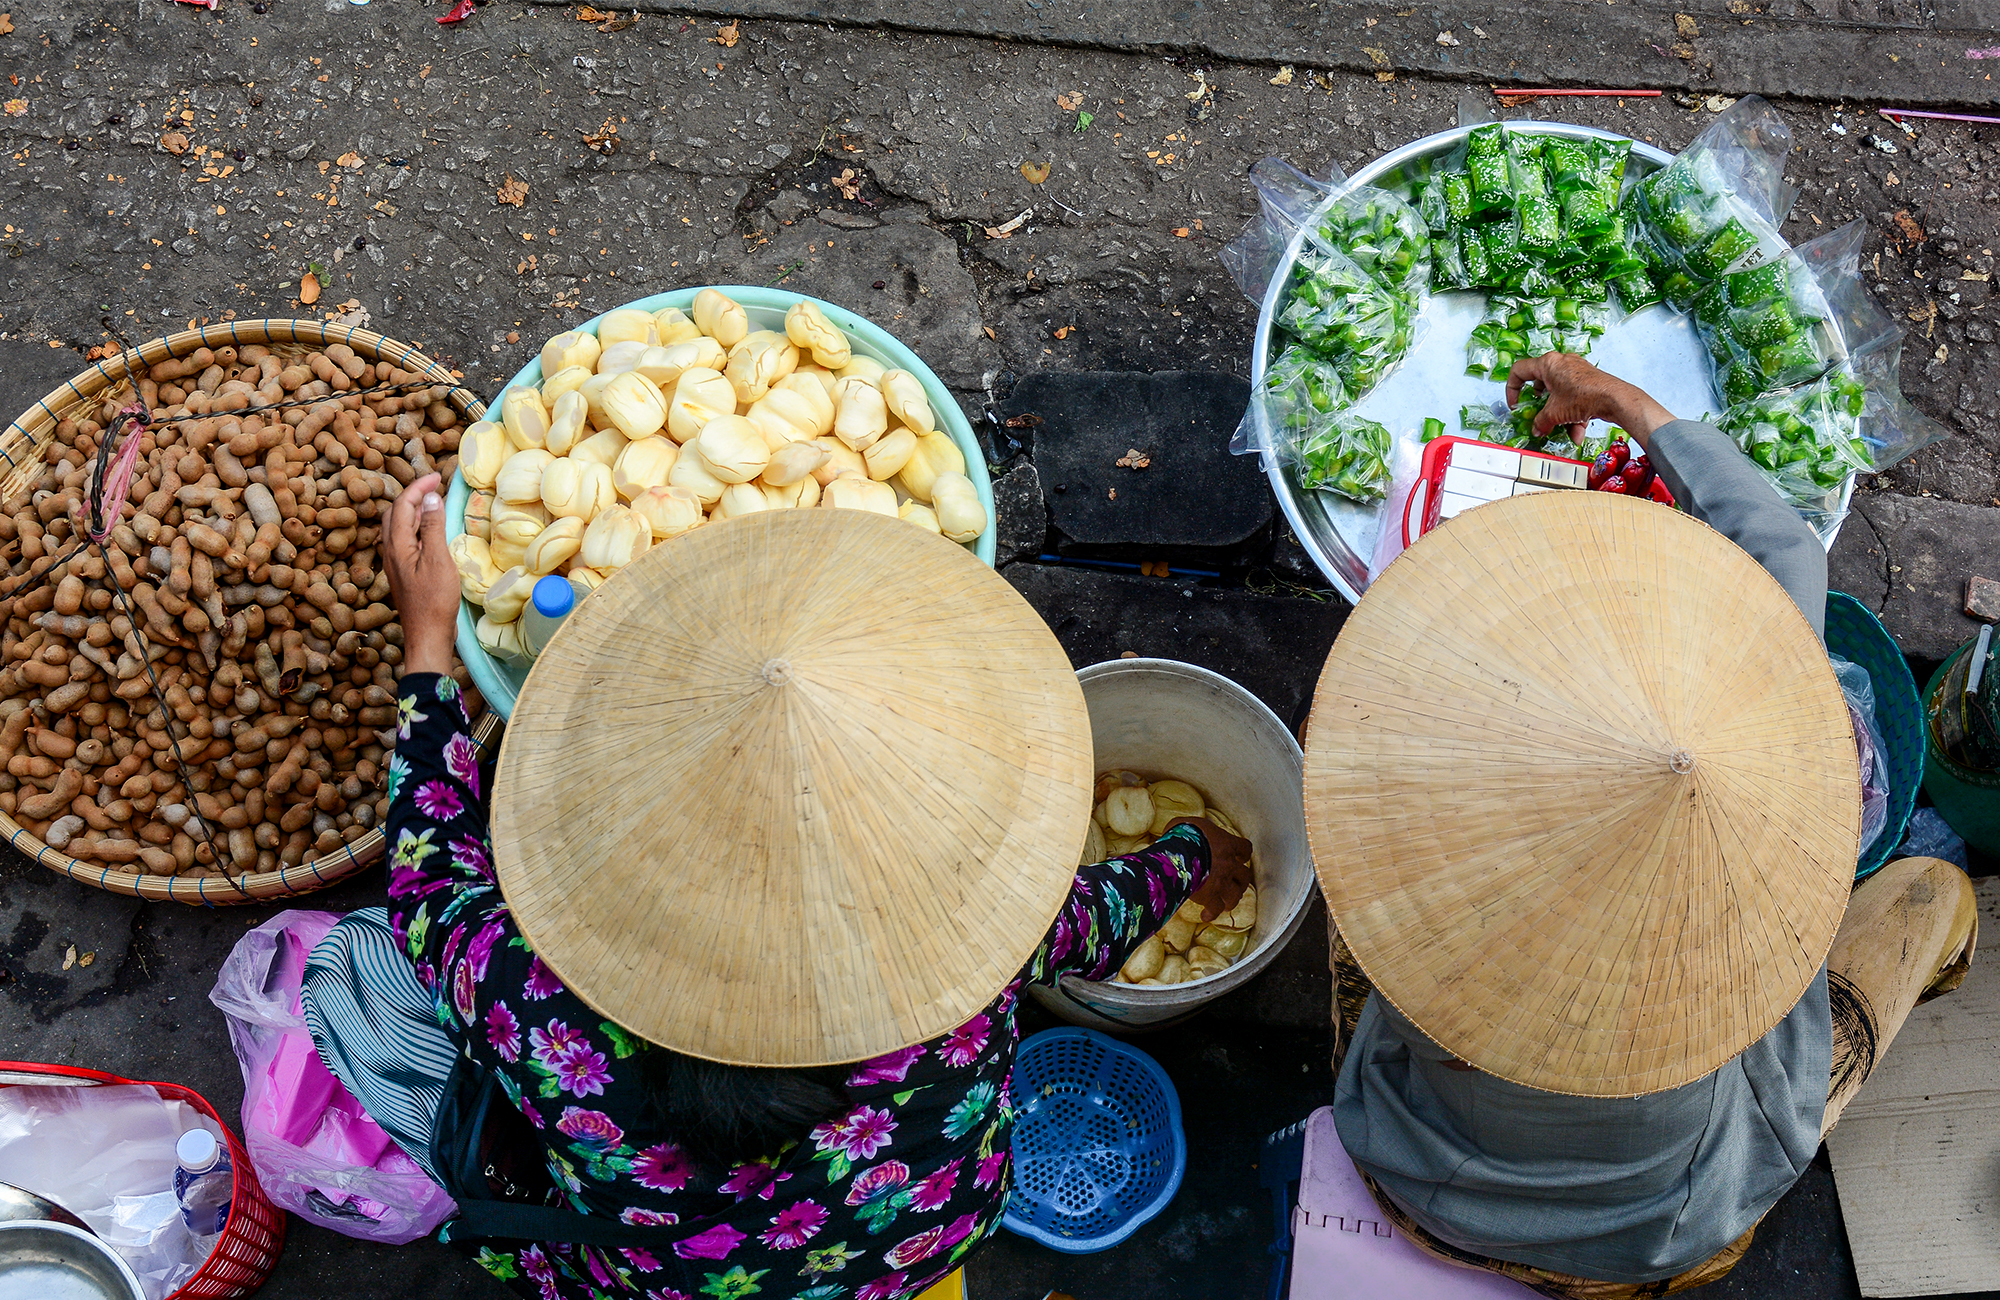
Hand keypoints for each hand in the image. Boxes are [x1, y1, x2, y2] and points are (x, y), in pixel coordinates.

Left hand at [384, 473, 460, 676]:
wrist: (427, 636)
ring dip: (412, 510)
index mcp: (397, 544)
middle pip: (395, 512)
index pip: (404, 504)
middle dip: (412, 495)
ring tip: (432, 503)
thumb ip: (432, 527)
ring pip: (398, 526)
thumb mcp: (438, 560)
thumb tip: (431, 498)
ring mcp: (395, 563)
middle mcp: (390, 551)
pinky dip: (415, 526)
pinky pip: (404, 539)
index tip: (438, 477)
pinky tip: (429, 532)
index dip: (419, 487)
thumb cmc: (434, 601)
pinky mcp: (403, 573)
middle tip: (434, 487)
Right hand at [1170, 816, 1254, 923]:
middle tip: (1232, 882)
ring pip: (1235, 896)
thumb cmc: (1183, 835)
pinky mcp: (1210, 897)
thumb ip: (1192, 829)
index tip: (1239, 856)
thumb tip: (1182, 830)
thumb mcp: (1186, 824)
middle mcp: (1229, 865)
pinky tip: (1205, 916)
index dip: (1243, 853)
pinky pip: (1215, 909)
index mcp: (1227, 845)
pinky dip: (1211, 914)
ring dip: (1231, 900)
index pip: (1245, 848)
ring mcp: (1222, 882)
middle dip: (1240, 880)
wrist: (1178, 855)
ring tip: (1224, 903)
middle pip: (1244, 876)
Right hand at [1505, 352, 1676, 448]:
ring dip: (1558, 413)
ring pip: (1559, 393)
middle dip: (1539, 404)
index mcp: (1548, 363)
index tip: (1515, 404)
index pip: (1519, 371)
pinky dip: (1572, 414)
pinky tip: (1576, 433)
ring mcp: (1576, 371)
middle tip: (1537, 414)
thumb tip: (1538, 428)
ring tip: (1559, 429)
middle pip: (1541, 383)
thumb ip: (1541, 421)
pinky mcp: (1588, 381)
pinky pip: (1573, 398)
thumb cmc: (1584, 396)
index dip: (1512, 389)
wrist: (1615, 399)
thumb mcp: (1554, 413)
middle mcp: (1561, 363)